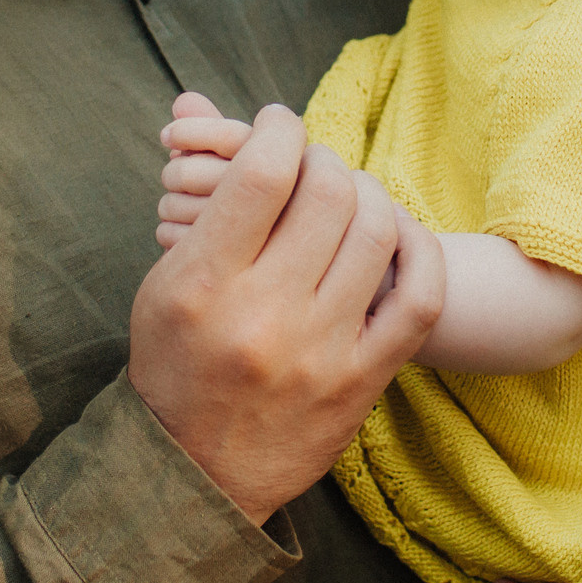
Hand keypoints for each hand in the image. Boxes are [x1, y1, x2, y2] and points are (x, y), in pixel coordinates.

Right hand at [129, 100, 444, 525]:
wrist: (194, 476)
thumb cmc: (174, 366)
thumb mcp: (161, 283)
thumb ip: (197, 202)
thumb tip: (197, 106)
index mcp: (203, 284)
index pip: (264, 171)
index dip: (279, 129)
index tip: (278, 127)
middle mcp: (264, 316)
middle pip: (328, 192)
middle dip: (325, 159)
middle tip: (314, 163)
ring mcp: (321, 351)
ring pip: (378, 231)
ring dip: (369, 195)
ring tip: (349, 196)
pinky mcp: (362, 381)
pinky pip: (419, 297)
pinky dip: (419, 250)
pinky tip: (398, 234)